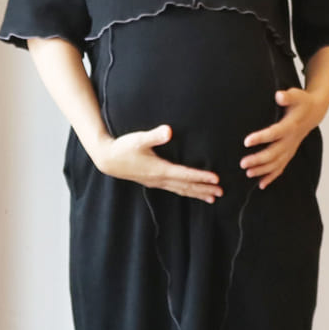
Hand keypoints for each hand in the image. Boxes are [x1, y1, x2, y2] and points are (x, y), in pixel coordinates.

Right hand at [93, 125, 222, 202]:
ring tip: (212, 198)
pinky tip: (191, 192)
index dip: (201, 177)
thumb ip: (154, 136)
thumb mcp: (138, 139)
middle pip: (186, 186)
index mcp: (159, 169)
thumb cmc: (123, 147)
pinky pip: (174, 189)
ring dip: (197, 194)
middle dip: (204, 189)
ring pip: (181, 190)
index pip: (185, 175)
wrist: (107, 159)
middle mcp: (160, 179)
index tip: (216, 179)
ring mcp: (156, 182)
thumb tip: (168, 130)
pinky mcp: (153, 182)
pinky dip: (186, 192)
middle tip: (221, 192)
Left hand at [240, 89, 326, 189]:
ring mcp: (290, 148)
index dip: (261, 138)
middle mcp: (291, 140)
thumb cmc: (302, 102)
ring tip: (248, 173)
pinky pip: (281, 167)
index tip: (246, 141)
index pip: (274, 133)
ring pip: (277, 163)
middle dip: (258, 160)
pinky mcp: (289, 152)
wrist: (314, 112)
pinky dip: (272, 176)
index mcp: (290, 126)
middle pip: (274, 153)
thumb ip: (287, 96)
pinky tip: (261, 184)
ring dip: (263, 170)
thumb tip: (279, 95)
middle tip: (243, 163)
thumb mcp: (297, 95)